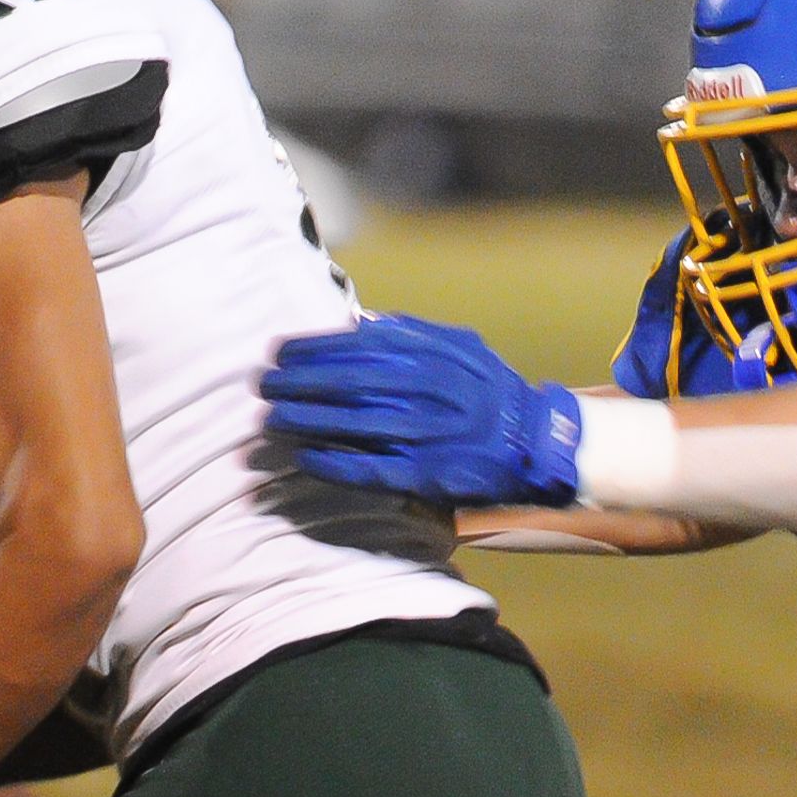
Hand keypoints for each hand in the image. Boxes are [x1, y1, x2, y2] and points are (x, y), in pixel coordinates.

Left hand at [260, 316, 583, 505]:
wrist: (533, 440)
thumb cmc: (486, 389)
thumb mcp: (458, 346)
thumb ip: (412, 332)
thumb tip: (360, 322)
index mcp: (435, 354)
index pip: (360, 346)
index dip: (314, 349)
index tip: (279, 352)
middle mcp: (432, 390)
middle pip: (352, 383)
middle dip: (300, 383)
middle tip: (263, 385)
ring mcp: (430, 434)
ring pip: (357, 424)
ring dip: (309, 421)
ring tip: (272, 419)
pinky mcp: (430, 474)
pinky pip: (375, 469)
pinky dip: (338, 464)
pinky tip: (307, 458)